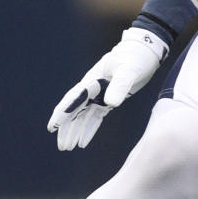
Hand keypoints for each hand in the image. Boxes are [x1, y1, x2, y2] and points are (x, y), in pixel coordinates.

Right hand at [48, 28, 167, 150]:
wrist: (145, 51)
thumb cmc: (135, 57)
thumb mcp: (128, 70)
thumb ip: (120, 85)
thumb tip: (110, 103)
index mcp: (92, 81)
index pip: (73, 99)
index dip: (63, 113)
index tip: (53, 126)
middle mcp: (92, 89)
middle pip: (74, 111)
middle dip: (66, 128)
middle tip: (62, 146)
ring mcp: (99, 94)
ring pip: (82, 117)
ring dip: (76, 131)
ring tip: (68, 147)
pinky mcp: (108, 99)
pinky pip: (95, 117)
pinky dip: (89, 129)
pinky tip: (83, 142)